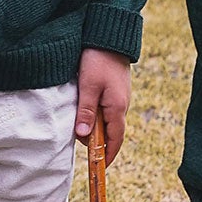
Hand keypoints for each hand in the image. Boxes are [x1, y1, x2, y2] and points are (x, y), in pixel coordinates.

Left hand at [75, 49, 131, 164]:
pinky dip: (96, 115)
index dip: (108, 155)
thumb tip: (83, 136)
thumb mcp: (88, 86)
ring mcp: (119, 97)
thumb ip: (86, 112)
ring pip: (107, 120)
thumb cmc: (98, 59)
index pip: (115, 140)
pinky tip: (85, 108)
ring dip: (95, 126)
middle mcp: (122, 105)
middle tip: (80, 140)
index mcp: (117, 108)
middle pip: (111, 132)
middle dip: (98, 141)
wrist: (109, 35)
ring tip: (79, 122)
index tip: (99, 166)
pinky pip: (106, 109)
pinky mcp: (115, 90)